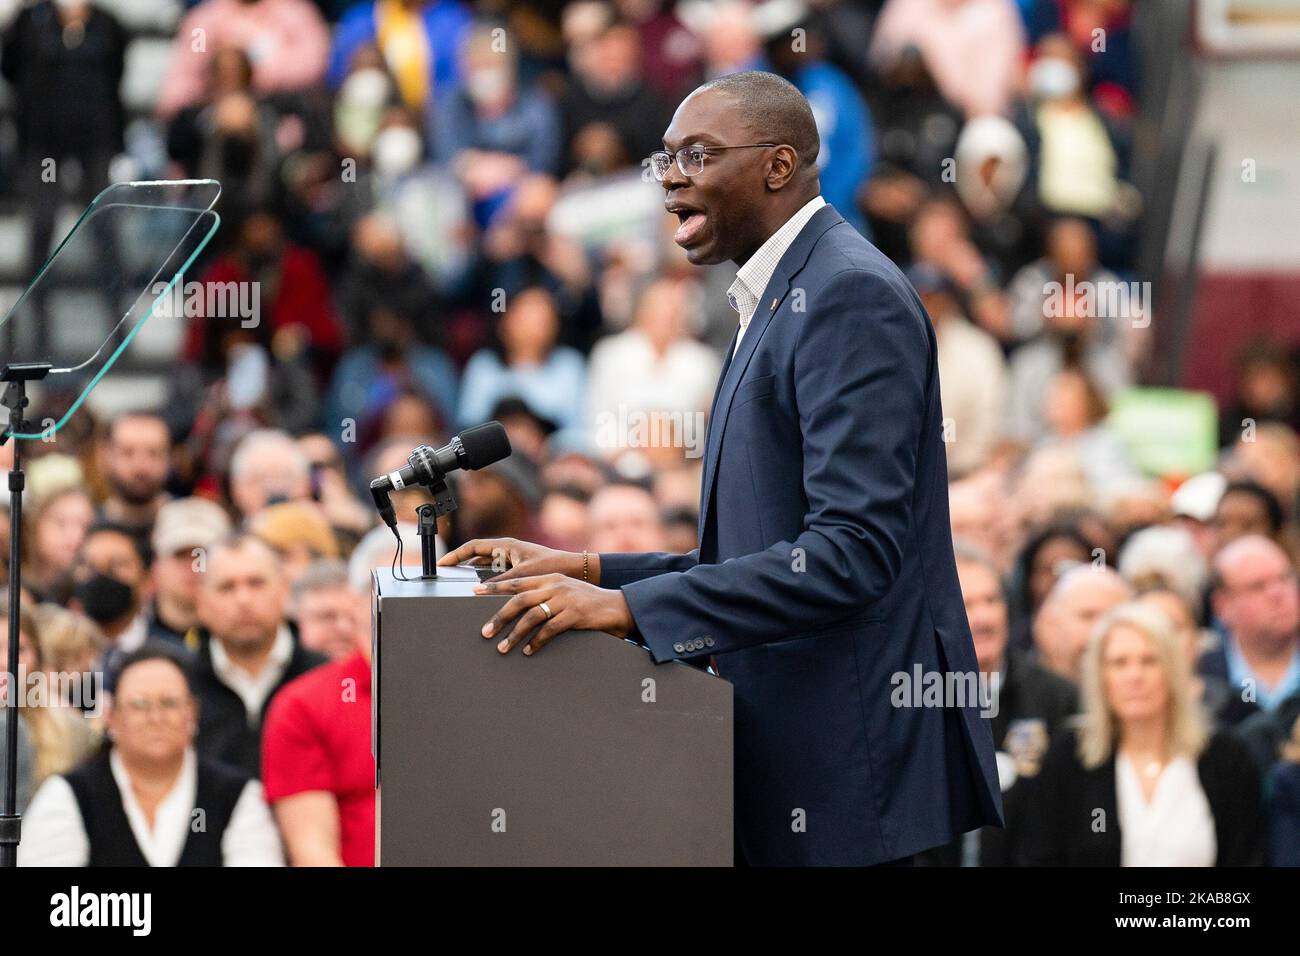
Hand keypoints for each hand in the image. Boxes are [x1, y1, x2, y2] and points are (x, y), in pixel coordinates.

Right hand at [437, 537, 597, 583]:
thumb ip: (501, 583)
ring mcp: (511, 561)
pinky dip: (486, 583)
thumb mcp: (523, 575)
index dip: (456, 555)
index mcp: (506, 546)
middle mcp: (507, 551)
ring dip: (473, 575)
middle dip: (461, 565)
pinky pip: (496, 576)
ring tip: (459, 586)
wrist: (573, 569)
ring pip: (486, 567)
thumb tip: (480, 591)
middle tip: (446, 575)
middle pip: (476, 557)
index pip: (473, 547)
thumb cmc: (552, 566)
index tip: (442, 564)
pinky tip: (481, 595)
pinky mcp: (518, 571)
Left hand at [474, 573, 633, 654]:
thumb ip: (543, 593)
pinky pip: (549, 630)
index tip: (474, 593)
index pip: (516, 581)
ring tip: (503, 648)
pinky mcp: (574, 615)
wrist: (616, 606)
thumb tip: (518, 607)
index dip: (494, 587)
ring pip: (532, 616)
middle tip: (484, 631)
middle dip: (499, 616)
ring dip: (515, 634)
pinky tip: (528, 651)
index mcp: (549, 578)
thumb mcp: (564, 590)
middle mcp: (555, 585)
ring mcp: (565, 599)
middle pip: (519, 599)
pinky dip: (536, 642)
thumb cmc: (586, 601)